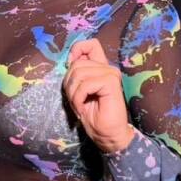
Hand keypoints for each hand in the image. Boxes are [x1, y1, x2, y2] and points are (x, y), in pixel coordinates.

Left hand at [63, 39, 132, 153]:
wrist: (108, 136)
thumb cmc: (94, 116)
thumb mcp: (78, 92)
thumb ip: (77, 74)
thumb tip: (69, 59)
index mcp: (100, 68)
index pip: (90, 44)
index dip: (76, 50)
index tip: (70, 68)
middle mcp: (107, 68)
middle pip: (77, 63)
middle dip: (69, 84)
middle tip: (75, 101)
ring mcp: (110, 74)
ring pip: (79, 73)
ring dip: (73, 94)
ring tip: (79, 106)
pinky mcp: (111, 82)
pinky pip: (86, 84)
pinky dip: (78, 98)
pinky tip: (82, 109)